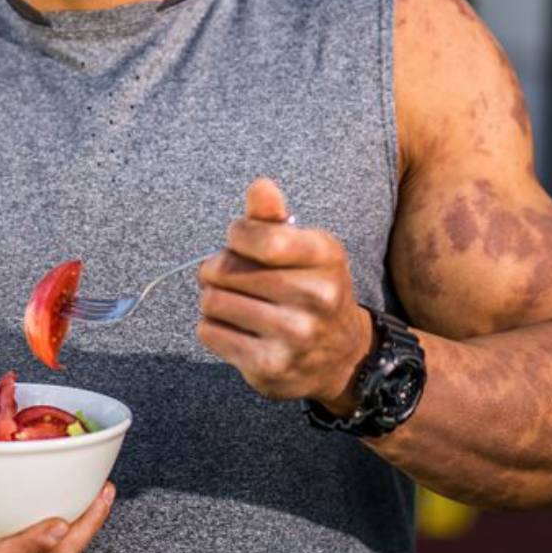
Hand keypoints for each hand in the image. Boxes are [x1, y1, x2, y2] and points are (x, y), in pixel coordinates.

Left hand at [196, 178, 373, 410]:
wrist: (341, 356)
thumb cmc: (311, 290)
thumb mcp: (304, 249)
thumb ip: (274, 218)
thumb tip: (260, 186)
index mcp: (326, 256)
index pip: (259, 237)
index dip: (236, 236)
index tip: (240, 242)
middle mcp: (317, 297)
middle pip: (225, 270)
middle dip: (216, 270)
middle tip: (228, 277)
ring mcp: (295, 335)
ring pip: (213, 302)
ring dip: (212, 299)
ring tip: (230, 302)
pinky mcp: (270, 367)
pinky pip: (210, 333)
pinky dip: (212, 327)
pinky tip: (233, 327)